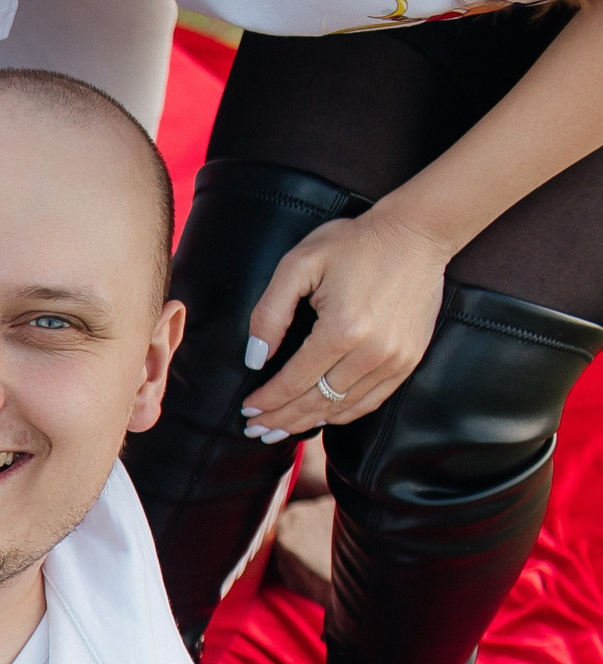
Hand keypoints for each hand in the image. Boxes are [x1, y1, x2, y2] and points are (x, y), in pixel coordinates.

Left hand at [238, 210, 452, 440]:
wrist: (417, 234)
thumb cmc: (355, 244)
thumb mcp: (299, 264)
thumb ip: (270, 312)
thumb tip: (254, 359)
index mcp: (341, 330)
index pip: (293, 382)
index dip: (266, 400)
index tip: (246, 410)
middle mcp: (372, 352)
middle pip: (316, 402)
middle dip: (280, 419)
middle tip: (255, 429)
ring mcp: (395, 359)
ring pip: (342, 408)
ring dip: (307, 422)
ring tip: (279, 430)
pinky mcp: (409, 360)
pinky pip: (370, 401)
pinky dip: (341, 414)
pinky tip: (319, 417)